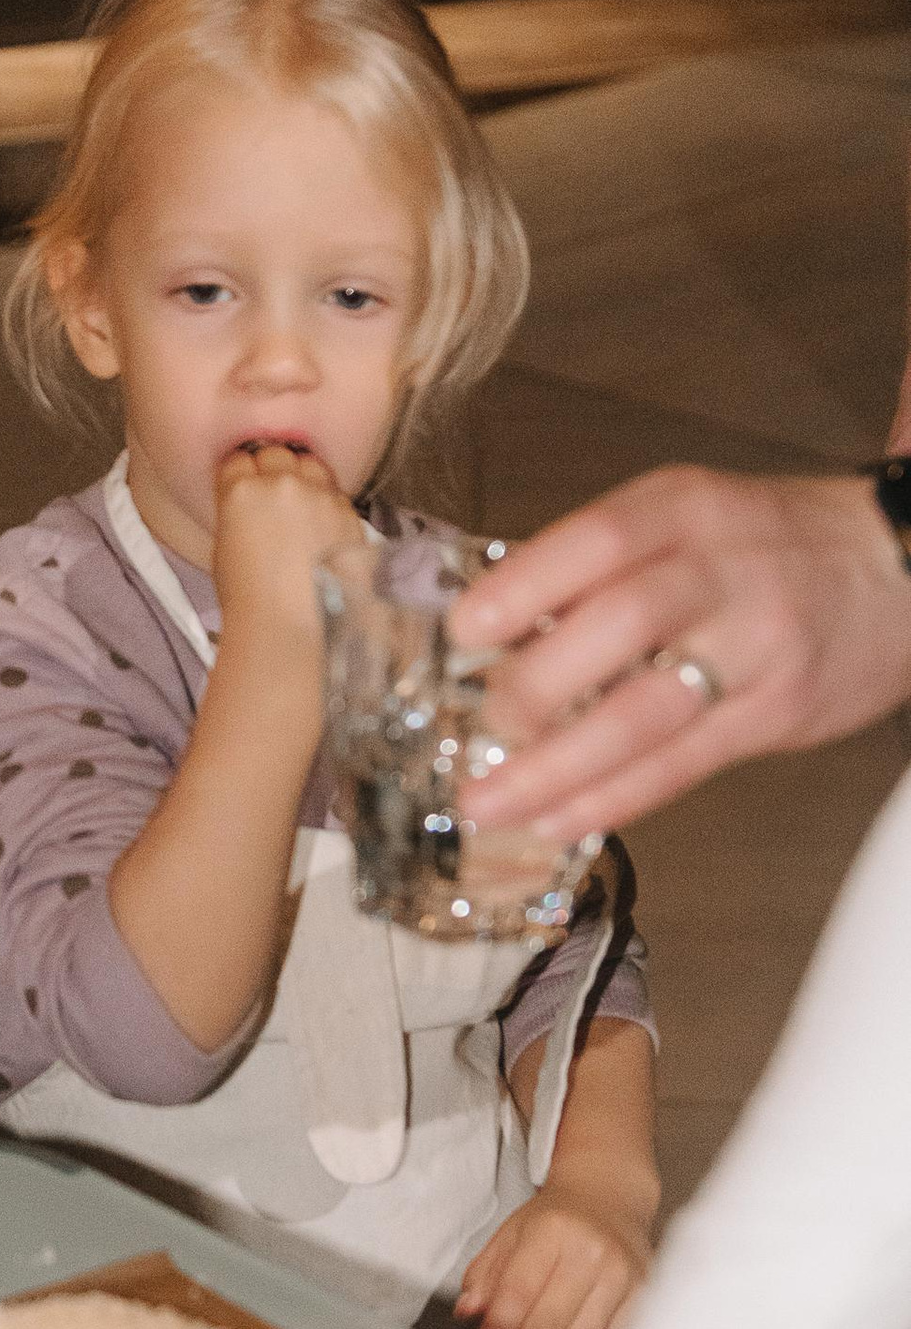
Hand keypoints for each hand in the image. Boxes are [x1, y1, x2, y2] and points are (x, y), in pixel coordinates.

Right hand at [210, 442, 354, 655]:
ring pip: (311, 466)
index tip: (243, 484)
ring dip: (304, 479)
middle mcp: (281, 484)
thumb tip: (250, 509)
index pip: (237, 460)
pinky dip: (329, 505)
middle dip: (272, 469)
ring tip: (301, 508)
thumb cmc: (248, 598)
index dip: (240, 473)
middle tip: (272, 495)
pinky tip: (323, 531)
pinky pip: (336, 495)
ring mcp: (319, 496)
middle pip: (275, 454)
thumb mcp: (226, 547)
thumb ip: (238, 514)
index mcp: (240, 490)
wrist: (290, 625)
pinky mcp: (349, 513)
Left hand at [451, 468, 910, 839]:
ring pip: (646, 711)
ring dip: (558, 765)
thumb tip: (498, 626)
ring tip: (491, 800)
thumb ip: (602, 563)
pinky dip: (616, 795)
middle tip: (481, 721)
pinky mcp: (779, 712)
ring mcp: (755, 645)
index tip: (462, 632)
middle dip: (534, 685)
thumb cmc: (768, 543)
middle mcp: (720, 572)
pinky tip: (560, 818)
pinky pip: (685, 763)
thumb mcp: (688, 516)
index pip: (596, 540)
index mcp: (683, 509)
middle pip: (620, 626)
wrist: (900, 567)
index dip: (522, 588)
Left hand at [455, 1179, 650, 1328]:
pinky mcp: (644, 1301)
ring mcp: (624, 1279)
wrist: (607, 1202)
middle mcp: (593, 1254)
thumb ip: (484, 1275)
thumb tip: (468, 1313)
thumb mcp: (510, 1235)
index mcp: (554, 1231)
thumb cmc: (555, 1222)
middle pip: (550, 1325)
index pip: (519, 1292)